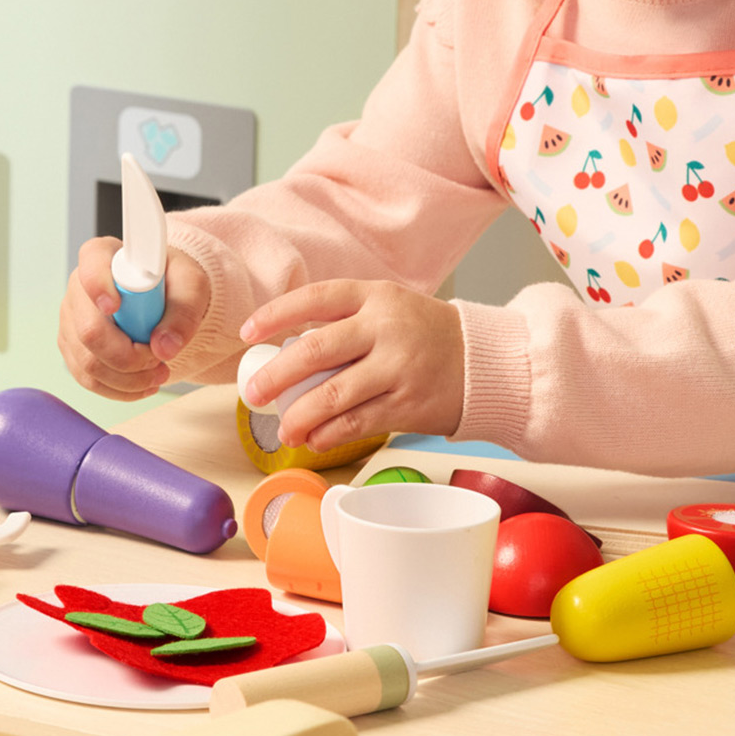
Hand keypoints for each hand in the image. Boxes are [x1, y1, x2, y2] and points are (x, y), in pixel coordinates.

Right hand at [56, 238, 213, 400]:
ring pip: (88, 363)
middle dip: (128, 357)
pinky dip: (119, 389)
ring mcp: (71, 319)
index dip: (98, 288)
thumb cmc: (172, 283)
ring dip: (128, 379)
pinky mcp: (73, 347)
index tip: (115, 306)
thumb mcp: (191, 286)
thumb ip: (183, 312)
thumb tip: (163, 347)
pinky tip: (142, 383)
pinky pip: (87, 379)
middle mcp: (78, 286)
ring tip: (158, 372)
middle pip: (89, 331)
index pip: (90, 266)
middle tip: (158, 358)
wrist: (164, 299)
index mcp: (102, 256)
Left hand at [238, 280, 464, 449]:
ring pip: (332, 395)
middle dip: (275, 375)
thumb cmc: (425, 335)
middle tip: (254, 394)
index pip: (314, 298)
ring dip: (299, 416)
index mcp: (374, 296)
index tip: (248, 334)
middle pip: (315, 350)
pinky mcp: (408, 405)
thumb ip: (345, 321)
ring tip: (283, 428)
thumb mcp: (388, 308)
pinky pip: (357, 423)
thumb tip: (285, 349)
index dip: (275, 315)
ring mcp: (397, 368)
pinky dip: (328, 434)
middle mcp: (384, 328)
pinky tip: (314, 439)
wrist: (486, 364)